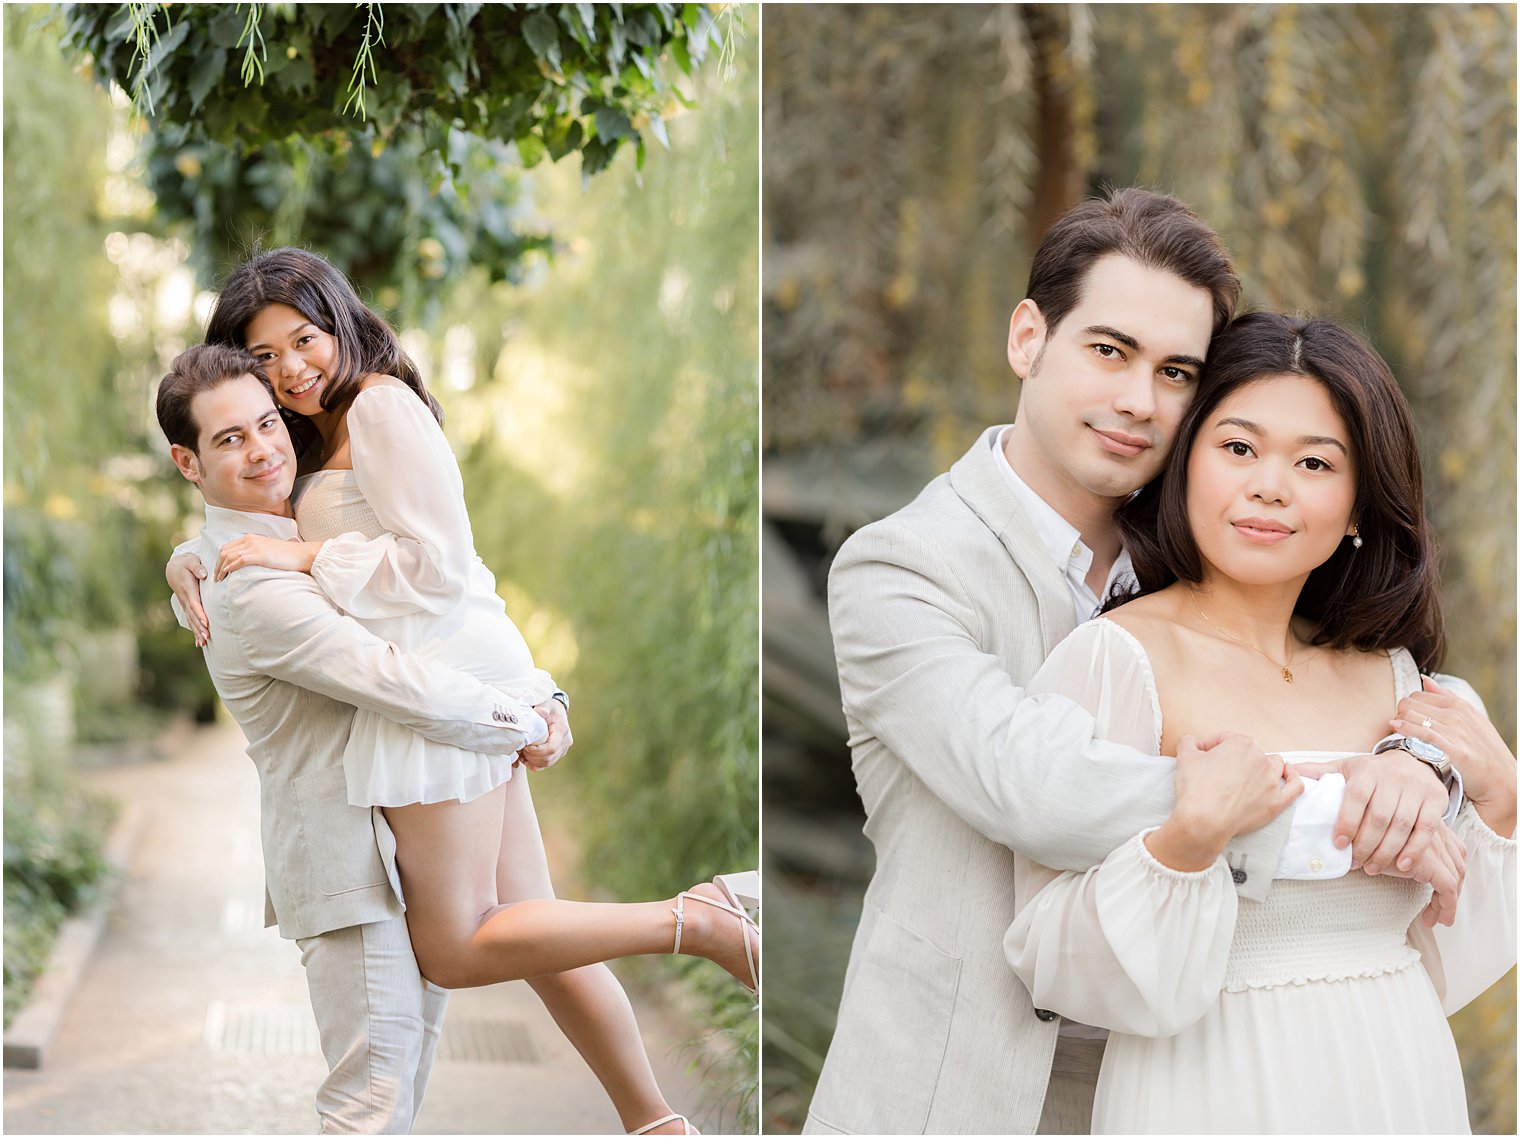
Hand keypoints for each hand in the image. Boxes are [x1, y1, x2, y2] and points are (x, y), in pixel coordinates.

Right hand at [167, 552, 209, 646]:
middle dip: (199, 627)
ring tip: (203, 643)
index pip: (194, 603)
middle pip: (193, 615)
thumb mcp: (190, 561)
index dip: (200, 613)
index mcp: (188, 588)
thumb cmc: (186, 563)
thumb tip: (203, 574)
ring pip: (191, 620)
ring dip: (197, 631)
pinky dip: (194, 631)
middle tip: (206, 637)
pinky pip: (190, 620)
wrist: (174, 567)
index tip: (206, 622)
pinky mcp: (186, 606)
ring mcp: (184, 603)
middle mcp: (185, 598)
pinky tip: (198, 642)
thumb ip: (197, 567)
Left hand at [214, 535, 321, 580]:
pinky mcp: (259, 555)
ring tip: (219, 579)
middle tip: (216, 577)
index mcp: (250, 538)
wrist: (302, 554)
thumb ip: (255, 553)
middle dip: (217, 565)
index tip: (219, 570)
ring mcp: (254, 546)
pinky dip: (230, 567)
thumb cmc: (287, 556)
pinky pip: (238, 560)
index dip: (219, 559)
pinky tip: (228, 574)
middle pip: (224, 551)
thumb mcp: (267, 551)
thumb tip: (245, 564)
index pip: (227, 547)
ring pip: (228, 556)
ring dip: (221, 568)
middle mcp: (249, 540)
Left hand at [516, 699, 571, 772]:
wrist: (557, 712)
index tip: (526, 746)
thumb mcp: (547, 705)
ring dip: (532, 761)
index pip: (551, 748)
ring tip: (521, 753)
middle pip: (548, 758)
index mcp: (562, 731)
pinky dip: (534, 765)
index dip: (537, 751)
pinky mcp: (558, 754)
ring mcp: (562, 750)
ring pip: (547, 763)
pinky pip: (546, 765)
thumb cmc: (551, 709)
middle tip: (521, 749)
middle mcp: (565, 743)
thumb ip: (543, 707)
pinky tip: (525, 759)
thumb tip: (541, 712)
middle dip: (532, 756)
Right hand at [1146, 733, 1302, 870]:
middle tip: (1220, 770)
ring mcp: (1271, 781)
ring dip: (1264, 767)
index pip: (1227, 739)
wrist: (1205, 820)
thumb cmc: (1197, 789)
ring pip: (1276, 765)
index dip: (1211, 746)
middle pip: (1251, 752)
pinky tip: (1288, 776)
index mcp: (1241, 744)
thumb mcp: (1185, 757)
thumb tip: (1191, 741)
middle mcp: (1261, 759)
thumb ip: (1189, 743)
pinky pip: (1295, 786)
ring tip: (1250, 775)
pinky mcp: (1277, 802)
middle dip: (1236, 758)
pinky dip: (1294, 779)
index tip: (1202, 755)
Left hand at [1290, 751, 1464, 925]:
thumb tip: (1288, 772)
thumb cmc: (1372, 772)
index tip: (1337, 844)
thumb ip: (1318, 772)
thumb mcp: (1345, 767)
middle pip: (1379, 816)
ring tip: (1373, 868)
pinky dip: (1415, 850)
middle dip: (1366, 844)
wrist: (1414, 761)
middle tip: (1355, 864)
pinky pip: (1427, 829)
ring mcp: (1416, 789)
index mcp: (1367, 771)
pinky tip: (1403, 866)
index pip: (1356, 798)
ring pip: (1402, 825)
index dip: (1346, 822)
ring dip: (1388, 851)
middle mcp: (1393, 778)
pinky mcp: (1436, 800)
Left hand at [1393, 675, 1516, 836]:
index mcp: (1459, 704)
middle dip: (1400, 712)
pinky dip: (1406, 729)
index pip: (1417, 695)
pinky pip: (1422, 733)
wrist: (1500, 778)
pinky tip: (1397, 728)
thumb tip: (1425, 679)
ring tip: (1397, 730)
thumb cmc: (1483, 748)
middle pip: (1410, 703)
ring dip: (1399, 721)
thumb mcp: (1470, 716)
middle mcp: (1456, 715)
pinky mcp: (1453, 750)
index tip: (1405, 717)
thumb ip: (1446, 697)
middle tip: (1399, 724)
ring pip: (1411, 715)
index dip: (1407, 705)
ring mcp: (1455, 732)